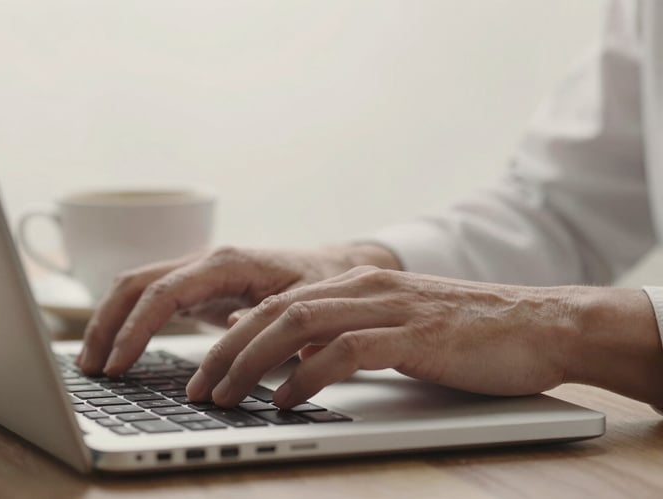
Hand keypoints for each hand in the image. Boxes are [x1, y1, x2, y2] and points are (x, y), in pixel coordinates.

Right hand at [76, 244, 399, 374]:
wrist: (331, 267)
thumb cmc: (320, 282)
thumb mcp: (306, 302)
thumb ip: (269, 315)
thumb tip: (231, 327)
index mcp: (227, 262)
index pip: (165, 292)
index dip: (136, 328)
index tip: (119, 363)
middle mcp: (205, 262)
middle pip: (136, 284)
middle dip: (107, 323)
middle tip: (90, 367)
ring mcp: (197, 273)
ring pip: (136, 288)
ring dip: (109, 322)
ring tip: (92, 362)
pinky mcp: (197, 288)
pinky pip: (151, 300)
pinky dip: (128, 322)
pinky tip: (118, 349)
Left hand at [185, 267, 662, 408]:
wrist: (540, 324)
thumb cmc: (466, 333)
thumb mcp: (392, 325)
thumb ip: (339, 331)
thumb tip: (282, 351)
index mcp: (357, 283)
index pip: (277, 303)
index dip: (232, 335)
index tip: (204, 367)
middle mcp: (365, 287)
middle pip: (276, 312)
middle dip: (228, 351)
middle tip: (200, 387)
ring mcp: (389, 308)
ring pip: (299, 325)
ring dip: (254, 362)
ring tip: (227, 395)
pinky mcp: (414, 336)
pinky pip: (345, 352)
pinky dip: (307, 376)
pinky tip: (285, 400)